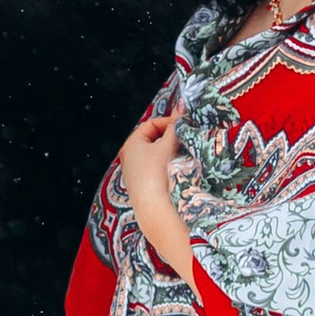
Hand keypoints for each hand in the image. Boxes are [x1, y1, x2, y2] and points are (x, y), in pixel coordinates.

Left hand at [116, 109, 194, 281]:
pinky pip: (157, 170)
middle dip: (170, 139)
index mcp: (131, 144)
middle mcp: (129, 158)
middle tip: (186, 141)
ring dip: (170, 154)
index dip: (169, 122)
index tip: (184, 126)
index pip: (151, 124)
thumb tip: (183, 105)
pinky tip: (177, 173)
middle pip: (153, 140)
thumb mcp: (168, 146)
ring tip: (184, 157)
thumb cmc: (158, 174)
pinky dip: (167, 167)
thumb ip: (176, 126)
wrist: (155, 210)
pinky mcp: (143, 187)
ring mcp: (135, 174)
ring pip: (156, 156)